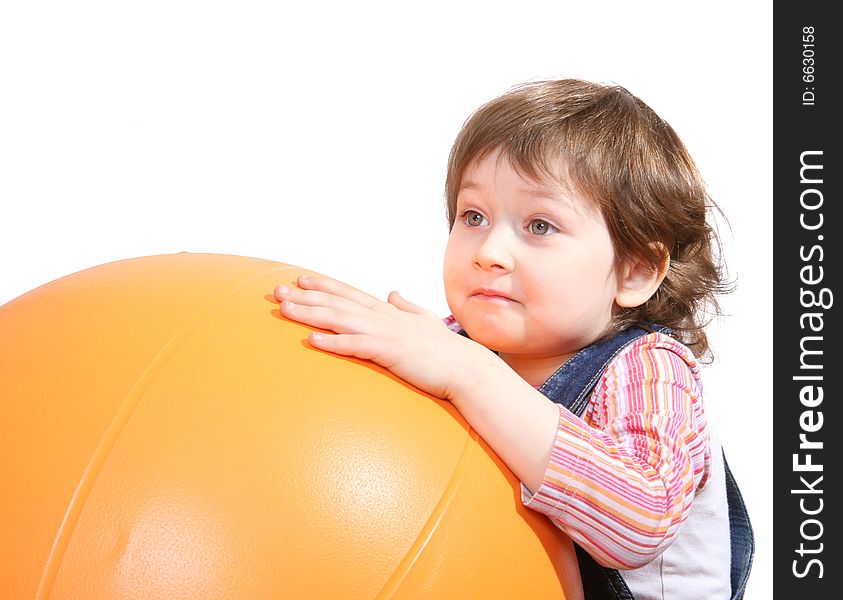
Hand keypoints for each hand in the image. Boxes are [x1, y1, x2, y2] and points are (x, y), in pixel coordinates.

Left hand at [274, 274, 491, 400]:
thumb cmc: (445, 350)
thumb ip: (406, 306)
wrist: (466, 368)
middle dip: (305, 296)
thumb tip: (392, 293)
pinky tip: (312, 340)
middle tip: (276, 291)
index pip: (348, 293)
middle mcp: (383, 317)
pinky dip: (333, 342)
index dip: (323, 285)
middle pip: (337, 302)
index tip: (298, 279)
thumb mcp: (423, 320)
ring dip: (311, 314)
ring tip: (285, 310)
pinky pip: (356, 346)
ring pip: (341, 320)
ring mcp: (386, 333)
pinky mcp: (390, 353)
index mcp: (387, 311)